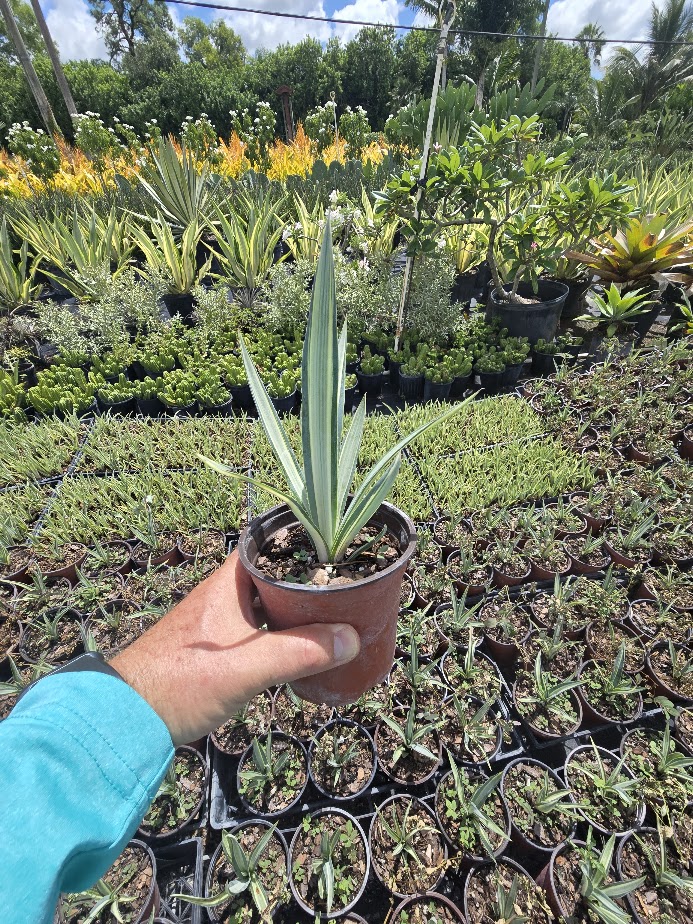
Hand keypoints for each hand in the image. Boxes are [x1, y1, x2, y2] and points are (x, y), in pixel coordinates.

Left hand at [110, 551, 359, 745]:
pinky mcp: (216, 650)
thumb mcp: (246, 668)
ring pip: (266, 604)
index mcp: (227, 583)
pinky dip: (281, 633)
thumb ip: (299, 652)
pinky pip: (258, 629)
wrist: (126, 720)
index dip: (300, 543)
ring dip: (295, 609)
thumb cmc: (181, 682)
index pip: (267, 544)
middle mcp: (223, 595)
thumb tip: (351, 638)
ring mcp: (218, 623)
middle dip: (307, 579)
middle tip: (345, 585)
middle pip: (273, 575)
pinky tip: (300, 648)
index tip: (336, 549)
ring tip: (333, 615)